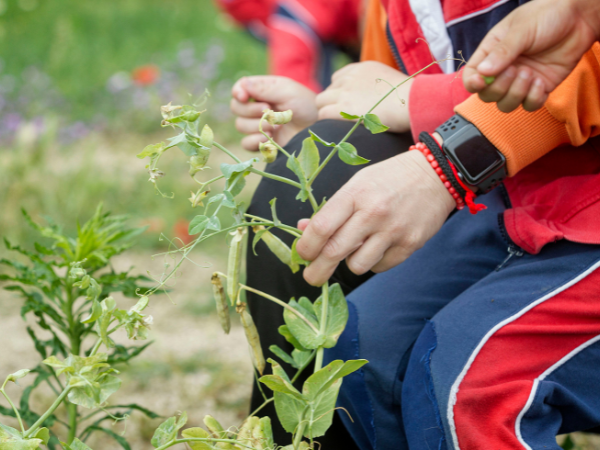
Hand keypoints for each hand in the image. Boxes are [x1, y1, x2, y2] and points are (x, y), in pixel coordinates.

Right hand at [230, 76, 317, 150]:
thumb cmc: (306, 105)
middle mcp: (257, 107)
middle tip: (268, 110)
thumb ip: (263, 88)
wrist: (319, 128)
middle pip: (236, 108)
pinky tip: (269, 139)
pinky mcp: (263, 142)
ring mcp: (259, 126)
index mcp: (262, 91)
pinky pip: (246, 143)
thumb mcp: (286, 91)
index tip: (244, 97)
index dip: (238, 93)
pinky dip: (255, 141)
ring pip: (240, 126)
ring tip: (276, 126)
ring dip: (256, 125)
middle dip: (250, 110)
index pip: (239, 89)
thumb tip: (242, 86)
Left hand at [296, 150, 454, 285]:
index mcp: (355, 194)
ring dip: (351, 263)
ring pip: (357, 265)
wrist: (435, 174)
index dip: (306, 247)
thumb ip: (331, 209)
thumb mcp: (356, 184)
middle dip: (317, 271)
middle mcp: (373, 213)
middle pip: (334, 252)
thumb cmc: (389, 179)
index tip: (303, 254)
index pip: (321, 227)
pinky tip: (379, 247)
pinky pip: (380, 267)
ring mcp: (393, 231)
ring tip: (356, 250)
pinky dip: (374, 262)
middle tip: (312, 278)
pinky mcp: (410, 244)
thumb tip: (303, 230)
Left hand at [316, 61, 413, 132]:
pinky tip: (335, 129)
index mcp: (362, 68)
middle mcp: (350, 77)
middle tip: (341, 118)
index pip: (338, 78)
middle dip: (332, 103)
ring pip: (321, 101)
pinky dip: (325, 122)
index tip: (347, 105)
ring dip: (327, 112)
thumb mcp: (390, 81)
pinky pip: (323, 114)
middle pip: (328, 90)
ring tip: (336, 125)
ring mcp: (345, 92)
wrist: (413, 102)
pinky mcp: (343, 108)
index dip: (340, 93)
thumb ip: (375, 85)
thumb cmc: (409, 98)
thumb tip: (375, 99)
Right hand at [463, 0, 599, 111]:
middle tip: (516, 70)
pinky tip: (541, 80)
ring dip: (516, 94)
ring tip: (530, 74)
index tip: (482, 81)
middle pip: (487, 95)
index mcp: (490, 53)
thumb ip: (502, 51)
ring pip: (505, 105)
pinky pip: (528, 106)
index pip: (471, 76)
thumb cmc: (547, 15)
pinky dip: (534, 98)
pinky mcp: (538, 89)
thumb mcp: (521, 29)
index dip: (472, 83)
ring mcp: (520, 81)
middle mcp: (502, 70)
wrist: (580, 18)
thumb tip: (482, 72)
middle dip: (499, 88)